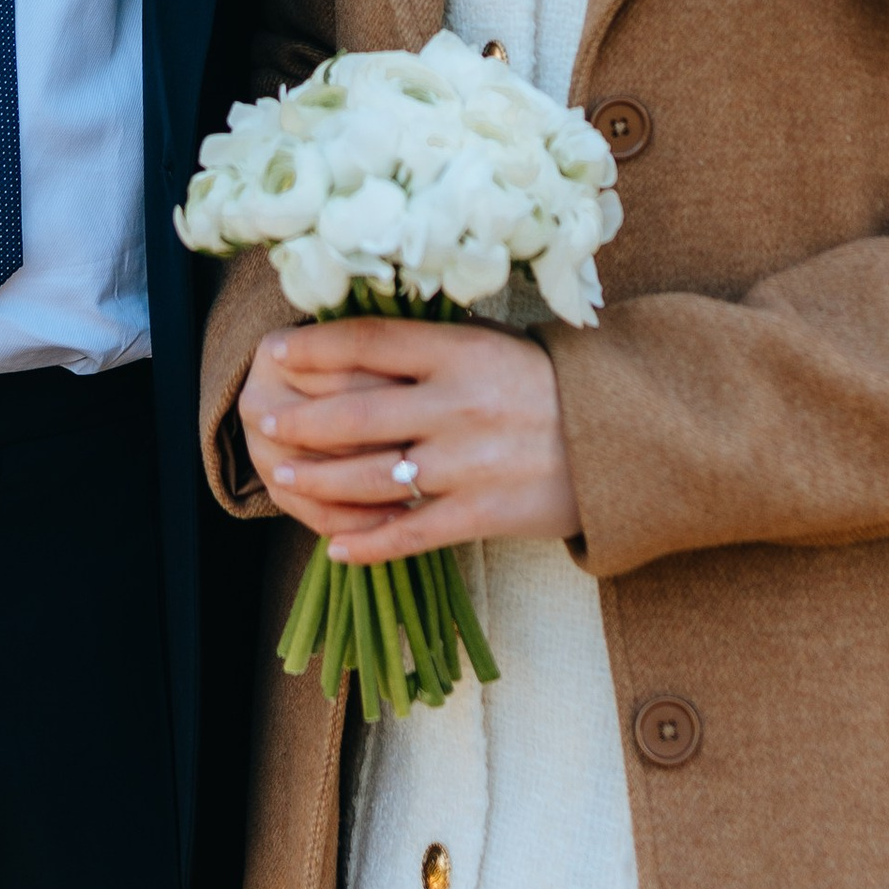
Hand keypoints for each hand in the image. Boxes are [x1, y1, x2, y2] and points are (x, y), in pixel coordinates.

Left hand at [239, 317, 579, 566]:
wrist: (625, 439)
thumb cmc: (551, 383)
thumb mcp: (495, 343)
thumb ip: (432, 346)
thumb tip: (357, 340)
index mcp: (459, 351)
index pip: (367, 343)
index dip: (313, 349)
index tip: (276, 353)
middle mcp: (456, 404)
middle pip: (354, 415)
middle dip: (299, 421)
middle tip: (264, 421)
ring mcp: (466, 463)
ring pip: (370, 478)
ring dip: (318, 481)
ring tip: (285, 478)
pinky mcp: (482, 513)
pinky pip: (410, 534)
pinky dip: (367, 545)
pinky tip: (336, 547)